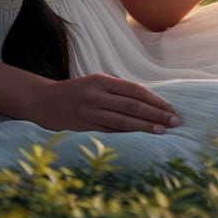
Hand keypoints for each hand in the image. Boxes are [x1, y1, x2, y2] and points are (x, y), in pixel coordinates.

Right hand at [29, 72, 182, 134]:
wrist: (42, 100)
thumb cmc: (74, 92)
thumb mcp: (94, 84)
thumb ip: (116, 91)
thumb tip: (145, 101)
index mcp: (102, 80)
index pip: (135, 90)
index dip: (154, 100)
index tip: (171, 108)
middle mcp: (97, 94)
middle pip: (133, 104)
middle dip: (156, 113)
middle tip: (175, 121)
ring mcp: (90, 110)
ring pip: (123, 119)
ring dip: (145, 126)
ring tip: (163, 131)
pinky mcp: (83, 125)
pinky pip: (110, 130)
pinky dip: (127, 134)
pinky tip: (140, 137)